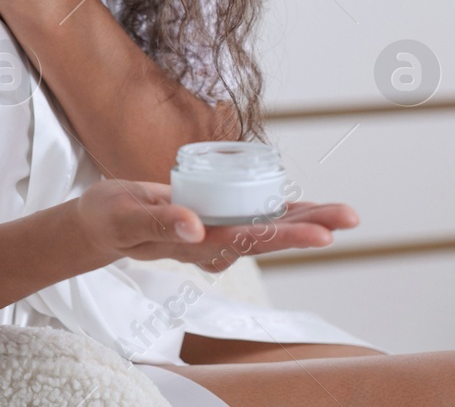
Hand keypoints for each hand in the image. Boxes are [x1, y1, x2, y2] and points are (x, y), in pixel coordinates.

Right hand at [72, 179, 358, 271]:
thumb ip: (160, 221)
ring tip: (344, 214)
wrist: (104, 224)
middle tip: (351, 217)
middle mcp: (214, 243)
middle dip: (311, 227)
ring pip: (268, 229)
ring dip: (306, 221)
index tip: (323, 234)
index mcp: (196, 244)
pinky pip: (256, 218)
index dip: (287, 236)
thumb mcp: (128, 215)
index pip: (249, 239)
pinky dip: (285, 213)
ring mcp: (217, 234)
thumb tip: (195, 228)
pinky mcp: (216, 221)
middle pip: (269, 237)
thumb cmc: (114, 218)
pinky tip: (310, 210)